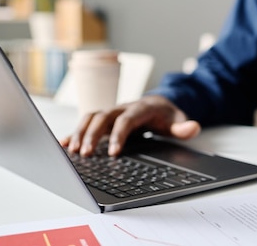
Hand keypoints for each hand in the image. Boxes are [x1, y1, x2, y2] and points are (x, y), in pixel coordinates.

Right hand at [60, 94, 200, 156]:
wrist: (160, 103)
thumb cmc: (167, 114)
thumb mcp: (179, 120)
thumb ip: (184, 126)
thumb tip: (194, 127)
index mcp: (140, 108)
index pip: (126, 120)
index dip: (118, 135)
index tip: (113, 153)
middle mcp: (122, 108)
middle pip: (103, 117)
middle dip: (92, 135)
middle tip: (85, 154)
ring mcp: (112, 112)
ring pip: (91, 117)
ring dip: (79, 133)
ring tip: (71, 151)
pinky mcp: (104, 119)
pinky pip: (86, 122)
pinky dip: (73, 132)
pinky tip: (63, 145)